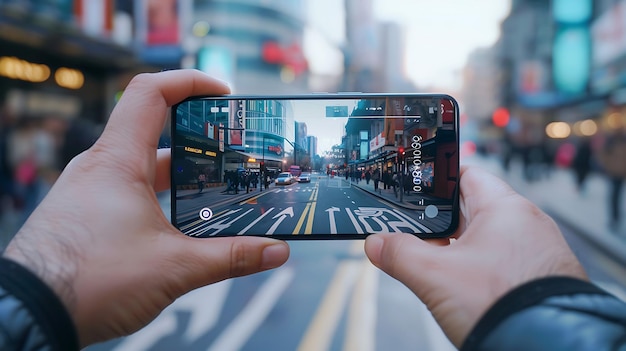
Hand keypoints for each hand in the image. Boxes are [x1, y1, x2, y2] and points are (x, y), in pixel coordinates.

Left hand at [3, 70, 289, 346]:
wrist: (29, 316)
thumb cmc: (89, 282)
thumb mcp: (174, 267)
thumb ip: (230, 257)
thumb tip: (277, 253)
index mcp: (117, 162)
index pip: (151, 93)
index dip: (190, 82)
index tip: (224, 95)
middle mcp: (99, 168)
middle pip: (154, 132)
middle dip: (197, 140)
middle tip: (232, 152)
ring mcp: (89, 191)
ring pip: (142, 166)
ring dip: (179, 175)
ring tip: (214, 191)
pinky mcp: (85, 214)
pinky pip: (127, 190)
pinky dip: (158, 196)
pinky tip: (179, 223)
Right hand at [364, 165, 586, 346]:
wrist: (545, 348)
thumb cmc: (504, 305)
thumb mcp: (434, 276)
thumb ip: (399, 253)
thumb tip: (375, 244)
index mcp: (506, 208)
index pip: (466, 176)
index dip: (437, 180)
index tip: (415, 188)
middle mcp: (528, 224)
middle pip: (473, 209)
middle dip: (441, 223)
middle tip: (415, 233)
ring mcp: (539, 252)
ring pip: (488, 239)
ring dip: (460, 249)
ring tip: (436, 265)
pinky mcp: (542, 278)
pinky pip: (504, 262)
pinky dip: (481, 269)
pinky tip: (464, 286)